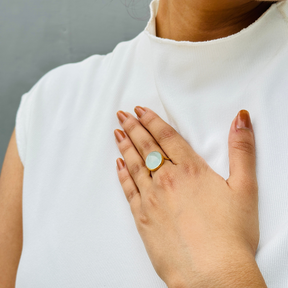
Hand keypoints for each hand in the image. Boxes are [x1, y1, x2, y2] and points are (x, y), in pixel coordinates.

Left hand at [114, 106, 261, 286]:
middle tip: (122, 115)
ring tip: (117, 132)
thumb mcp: (245, 188)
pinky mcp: (142, 218)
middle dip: (133, 127)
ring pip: (134, 164)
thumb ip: (242, 150)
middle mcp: (167, 180)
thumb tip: (241, 119)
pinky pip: (128, 190)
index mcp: (190, 171)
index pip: (166, 136)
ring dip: (124, 146)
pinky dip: (122, 175)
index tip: (140, 110)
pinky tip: (118, 164)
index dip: (152, 120)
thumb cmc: (230, 234)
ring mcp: (151, 198)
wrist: (212, 274)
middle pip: (146, 146)